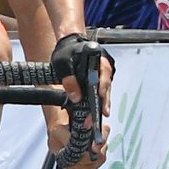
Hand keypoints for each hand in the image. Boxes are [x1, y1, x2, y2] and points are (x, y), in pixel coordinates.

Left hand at [49, 33, 112, 168]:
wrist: (69, 43)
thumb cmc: (67, 52)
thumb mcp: (62, 63)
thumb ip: (69, 80)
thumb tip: (75, 98)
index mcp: (99, 62)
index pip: (103, 80)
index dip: (102, 95)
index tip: (101, 108)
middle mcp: (105, 70)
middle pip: (105, 91)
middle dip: (100, 108)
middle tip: (95, 123)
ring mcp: (103, 77)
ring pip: (103, 95)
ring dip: (99, 109)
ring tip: (95, 125)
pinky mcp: (98, 82)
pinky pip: (99, 94)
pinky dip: (96, 105)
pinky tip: (93, 117)